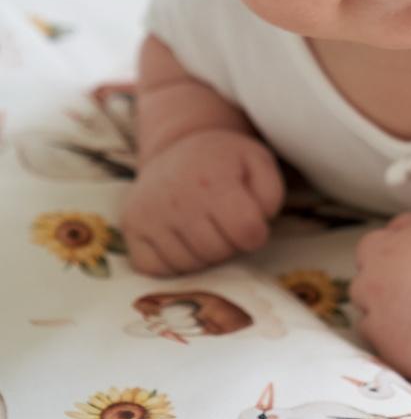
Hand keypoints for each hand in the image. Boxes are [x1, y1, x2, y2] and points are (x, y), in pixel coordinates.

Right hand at [120, 130, 285, 275]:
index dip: (256, 232)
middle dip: (228, 244)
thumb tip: (255, 229)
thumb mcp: (258, 163)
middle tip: (223, 222)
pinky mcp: (131, 228)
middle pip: (218, 253)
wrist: (177, 148)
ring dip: (202, 255)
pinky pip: (156, 270)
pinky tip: (179, 237)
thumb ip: (270, 195)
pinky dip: (173, 263)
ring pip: (188, 265)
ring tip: (202, 227)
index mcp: (213, 180)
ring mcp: (149, 214)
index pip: (247, 232)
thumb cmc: (224, 162)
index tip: (249, 221)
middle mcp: (176, 198)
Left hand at [349, 213, 410, 378]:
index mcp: (377, 252)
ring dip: (387, 317)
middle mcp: (369, 289)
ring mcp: (380, 326)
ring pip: (370, 320)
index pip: (367, 251)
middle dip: (384, 288)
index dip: (391, 257)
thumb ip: (401, 229)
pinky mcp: (395, 357)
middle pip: (363, 287)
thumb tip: (389, 238)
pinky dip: (401, 342)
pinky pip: (388, 348)